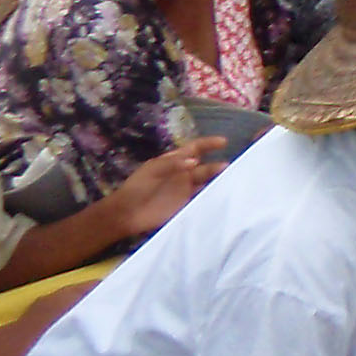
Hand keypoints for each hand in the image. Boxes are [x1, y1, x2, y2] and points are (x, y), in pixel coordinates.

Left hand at [106, 136, 224, 232]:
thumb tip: (196, 161)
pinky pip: (201, 200)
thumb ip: (173, 164)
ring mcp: (184, 191)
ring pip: (206, 183)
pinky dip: (211, 197)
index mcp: (175, 161)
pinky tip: (219, 198)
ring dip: (216, 182)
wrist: (126, 213)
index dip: (209, 144)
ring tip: (229, 182)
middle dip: (217, 166)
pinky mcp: (184, 206)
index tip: (224, 142)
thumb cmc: (137, 187)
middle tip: (228, 168)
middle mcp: (183, 174)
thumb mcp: (153, 169)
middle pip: (204, 167)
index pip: (196, 148)